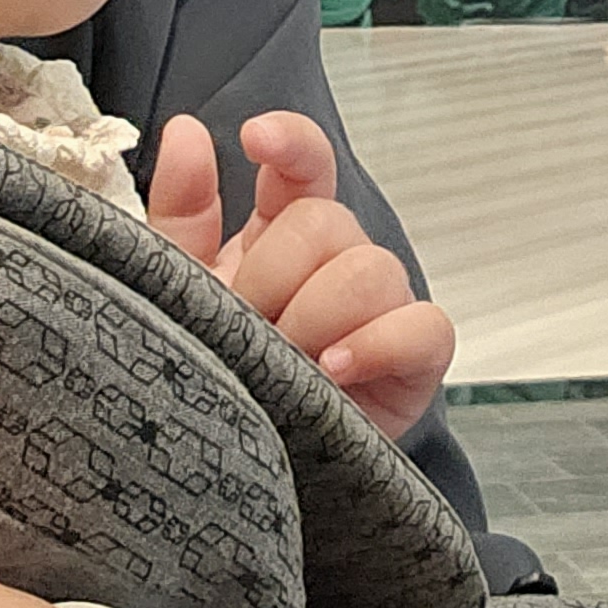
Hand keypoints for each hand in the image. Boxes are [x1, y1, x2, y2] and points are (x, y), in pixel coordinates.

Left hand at [143, 111, 457, 441]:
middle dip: (275, 271)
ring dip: (318, 312)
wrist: (243, 477)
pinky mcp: (415, 361)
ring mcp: (381, 309)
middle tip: (245, 323)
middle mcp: (337, 262)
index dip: (290, 141)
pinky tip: (334, 370)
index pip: (304, 163)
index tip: (255, 138)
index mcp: (282, 235)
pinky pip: (425, 326)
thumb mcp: (181, 292)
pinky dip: (379, 343)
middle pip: (327, 221)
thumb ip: (182, 213)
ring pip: (374, 267)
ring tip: (283, 360)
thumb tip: (187, 131)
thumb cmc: (216, 375)